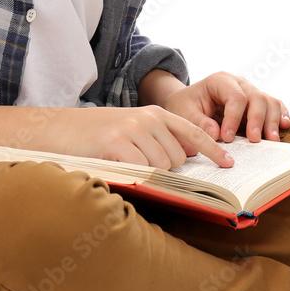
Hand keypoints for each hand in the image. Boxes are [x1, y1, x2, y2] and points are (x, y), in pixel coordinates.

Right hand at [27, 105, 234, 169]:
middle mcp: (148, 118)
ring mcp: (133, 130)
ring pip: (163, 167)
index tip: (229, 164)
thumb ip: (158, 139)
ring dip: (149, 174)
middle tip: (141, 165)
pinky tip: (120, 167)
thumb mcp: (133, 129)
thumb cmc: (98, 135)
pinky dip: (136, 176)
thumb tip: (188, 160)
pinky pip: (143, 171)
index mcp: (155, 113)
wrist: (60, 129)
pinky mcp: (117, 145)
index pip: (194, 132)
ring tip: (126, 164)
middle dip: (168, 169)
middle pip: (179, 157)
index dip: (213, 150)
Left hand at [161, 72, 289, 143]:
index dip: (234, 118)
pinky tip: (284, 127)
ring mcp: (250, 91)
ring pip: (269, 101)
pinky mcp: (257, 103)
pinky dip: (281, 115)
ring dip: (272, 120)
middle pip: (257, 97)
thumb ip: (199, 123)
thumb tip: (217, 134)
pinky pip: (275, 105)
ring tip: (272, 140)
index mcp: (220, 80)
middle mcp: (239, 83)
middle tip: (254, 140)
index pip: (235, 97)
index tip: (227, 138)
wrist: (188, 102)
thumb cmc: (186, 106)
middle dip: (257, 119)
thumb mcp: (184, 113)